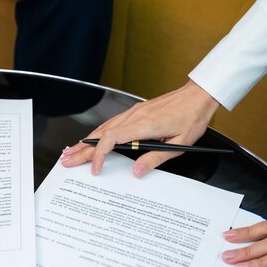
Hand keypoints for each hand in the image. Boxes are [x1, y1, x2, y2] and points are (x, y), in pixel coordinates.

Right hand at [61, 80, 219, 175]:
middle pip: (102, 133)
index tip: (96, 168)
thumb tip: (137, 171)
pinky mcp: (135, 111)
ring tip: (72, 151)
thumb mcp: (179, 144)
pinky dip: (98, 133)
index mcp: (145, 124)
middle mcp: (135, 116)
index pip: (112, 138)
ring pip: (104, 127)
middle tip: (67, 159)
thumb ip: (155, 158)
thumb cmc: (192, 117)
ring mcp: (133, 112)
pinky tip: (90, 138)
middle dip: (82, 149)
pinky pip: (111, 123)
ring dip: (86, 140)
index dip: (100, 154)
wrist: (198, 96)